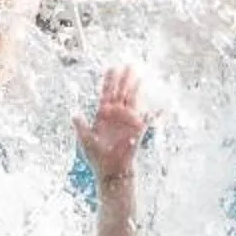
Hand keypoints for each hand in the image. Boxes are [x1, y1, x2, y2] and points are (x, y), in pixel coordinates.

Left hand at [73, 63, 152, 181]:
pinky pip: (146, 118)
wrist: (111, 169)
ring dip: (135, 88)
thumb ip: (81, 126)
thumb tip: (74, 114)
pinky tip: (161, 106)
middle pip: (120, 92)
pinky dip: (154, 113)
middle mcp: (116, 114)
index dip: (109, 81)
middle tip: (128, 65)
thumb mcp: (86, 140)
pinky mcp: (137, 128)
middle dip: (124, 79)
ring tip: (139, 76)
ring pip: (132, 99)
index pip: (106, 93)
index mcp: (102, 114)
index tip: (112, 67)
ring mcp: (127, 120)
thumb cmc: (97, 156)